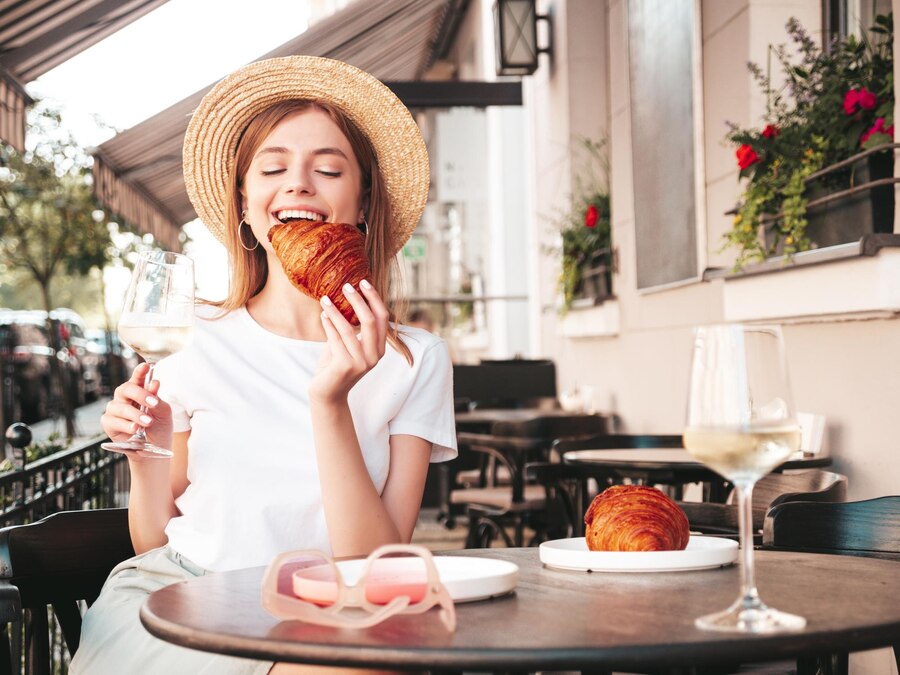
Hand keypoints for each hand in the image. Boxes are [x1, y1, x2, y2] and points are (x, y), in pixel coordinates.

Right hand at [101, 363, 172, 451]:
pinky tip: (135, 429)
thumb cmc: (159, 428)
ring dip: (136, 415)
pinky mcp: (108, 423)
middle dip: (140, 395)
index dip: (140, 371)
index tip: (146, 366)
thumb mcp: (164, 414)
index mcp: (139, 391)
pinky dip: (126, 425)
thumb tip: (154, 383)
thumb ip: (158, 400)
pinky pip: (114, 421)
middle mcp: (125, 398)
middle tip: (153, 403)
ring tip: (148, 422)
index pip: (138, 378)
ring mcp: (115, 410)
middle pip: (126, 389)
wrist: (154, 449)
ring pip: (121, 407)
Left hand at [310, 280, 388, 403]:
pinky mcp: (345, 366)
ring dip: (336, 311)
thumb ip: (352, 327)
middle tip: (346, 286)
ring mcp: (361, 362)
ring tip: (325, 299)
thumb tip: (348, 297)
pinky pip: (335, 338)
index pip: (382, 317)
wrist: (328, 393)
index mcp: (379, 348)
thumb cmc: (337, 365)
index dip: (374, 298)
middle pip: (370, 320)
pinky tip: (323, 315)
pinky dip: (328, 324)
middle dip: (358, 300)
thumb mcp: (349, 344)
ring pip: (349, 328)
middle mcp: (374, 356)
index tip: (363, 282)